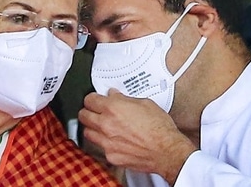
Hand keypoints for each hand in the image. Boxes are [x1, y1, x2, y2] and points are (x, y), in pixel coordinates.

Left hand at [78, 89, 196, 183]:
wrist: (166, 150)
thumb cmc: (159, 128)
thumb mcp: (144, 103)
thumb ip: (125, 98)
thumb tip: (114, 95)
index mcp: (113, 108)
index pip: (89, 100)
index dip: (92, 98)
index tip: (95, 100)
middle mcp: (106, 124)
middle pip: (83, 115)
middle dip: (88, 111)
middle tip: (94, 111)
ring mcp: (107, 142)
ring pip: (87, 132)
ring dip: (92, 128)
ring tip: (101, 126)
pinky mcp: (111, 155)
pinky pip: (99, 147)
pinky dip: (103, 143)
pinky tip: (112, 140)